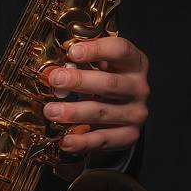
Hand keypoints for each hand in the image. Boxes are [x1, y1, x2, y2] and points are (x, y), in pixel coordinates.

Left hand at [42, 35, 149, 153]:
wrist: (120, 113)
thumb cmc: (105, 81)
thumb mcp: (100, 66)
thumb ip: (83, 60)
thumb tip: (53, 64)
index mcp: (135, 63)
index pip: (121, 50)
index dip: (97, 49)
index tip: (72, 51)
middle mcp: (139, 87)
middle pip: (110, 83)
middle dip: (79, 81)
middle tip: (55, 80)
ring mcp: (136, 113)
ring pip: (103, 112)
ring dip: (74, 112)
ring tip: (51, 111)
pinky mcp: (129, 135)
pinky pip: (103, 139)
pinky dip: (82, 141)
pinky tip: (65, 140)